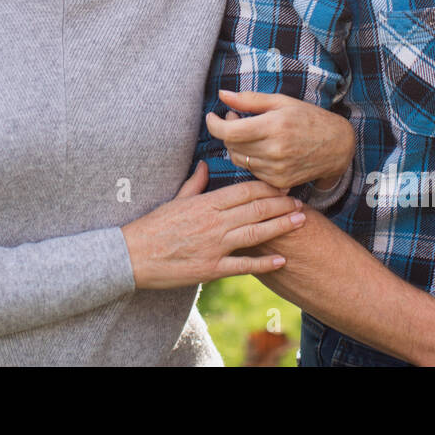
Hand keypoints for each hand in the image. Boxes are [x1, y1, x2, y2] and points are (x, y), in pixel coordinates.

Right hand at [121, 161, 305, 289]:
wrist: (134, 256)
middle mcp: (214, 222)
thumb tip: (207, 165)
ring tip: (300, 223)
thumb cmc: (153, 226)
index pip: (245, 191)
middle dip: (282, 205)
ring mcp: (215, 246)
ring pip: (256, 234)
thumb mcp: (174, 200)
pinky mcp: (212, 269)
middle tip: (301, 203)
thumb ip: (195, 184)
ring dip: (281, 227)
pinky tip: (282, 261)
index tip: (283, 185)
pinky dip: (264, 263)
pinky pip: (244, 265)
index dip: (268, 188)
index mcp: (206, 203)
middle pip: (256, 209)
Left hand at [206, 90, 354, 191]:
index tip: (212, 116)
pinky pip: (251, 170)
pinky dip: (250, 158)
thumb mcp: (281, 102)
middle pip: (231, 145)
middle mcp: (274, 150)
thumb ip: (249, 100)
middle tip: (236, 118)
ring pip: (238, 159)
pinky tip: (261, 147)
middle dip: (226, 130)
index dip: (214, 124)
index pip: (229, 131)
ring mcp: (277, 169)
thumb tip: (222, 95)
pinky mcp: (279, 182)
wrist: (337, 146)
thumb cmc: (308, 118)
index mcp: (274, 126)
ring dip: (237, 145)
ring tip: (250, 132)